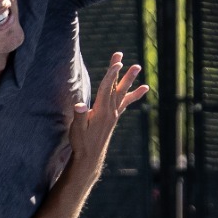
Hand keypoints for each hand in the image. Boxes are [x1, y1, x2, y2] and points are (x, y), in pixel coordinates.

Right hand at [68, 52, 146, 179]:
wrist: (90, 157)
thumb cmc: (81, 142)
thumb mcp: (76, 130)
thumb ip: (79, 116)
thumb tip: (79, 105)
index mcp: (101, 111)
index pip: (107, 89)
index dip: (111, 75)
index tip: (117, 62)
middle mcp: (111, 111)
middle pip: (117, 87)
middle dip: (123, 72)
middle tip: (129, 60)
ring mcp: (114, 114)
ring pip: (123, 92)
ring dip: (130, 79)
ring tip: (138, 67)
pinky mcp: (114, 117)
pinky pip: (125, 102)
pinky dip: (133, 95)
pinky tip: (140, 90)